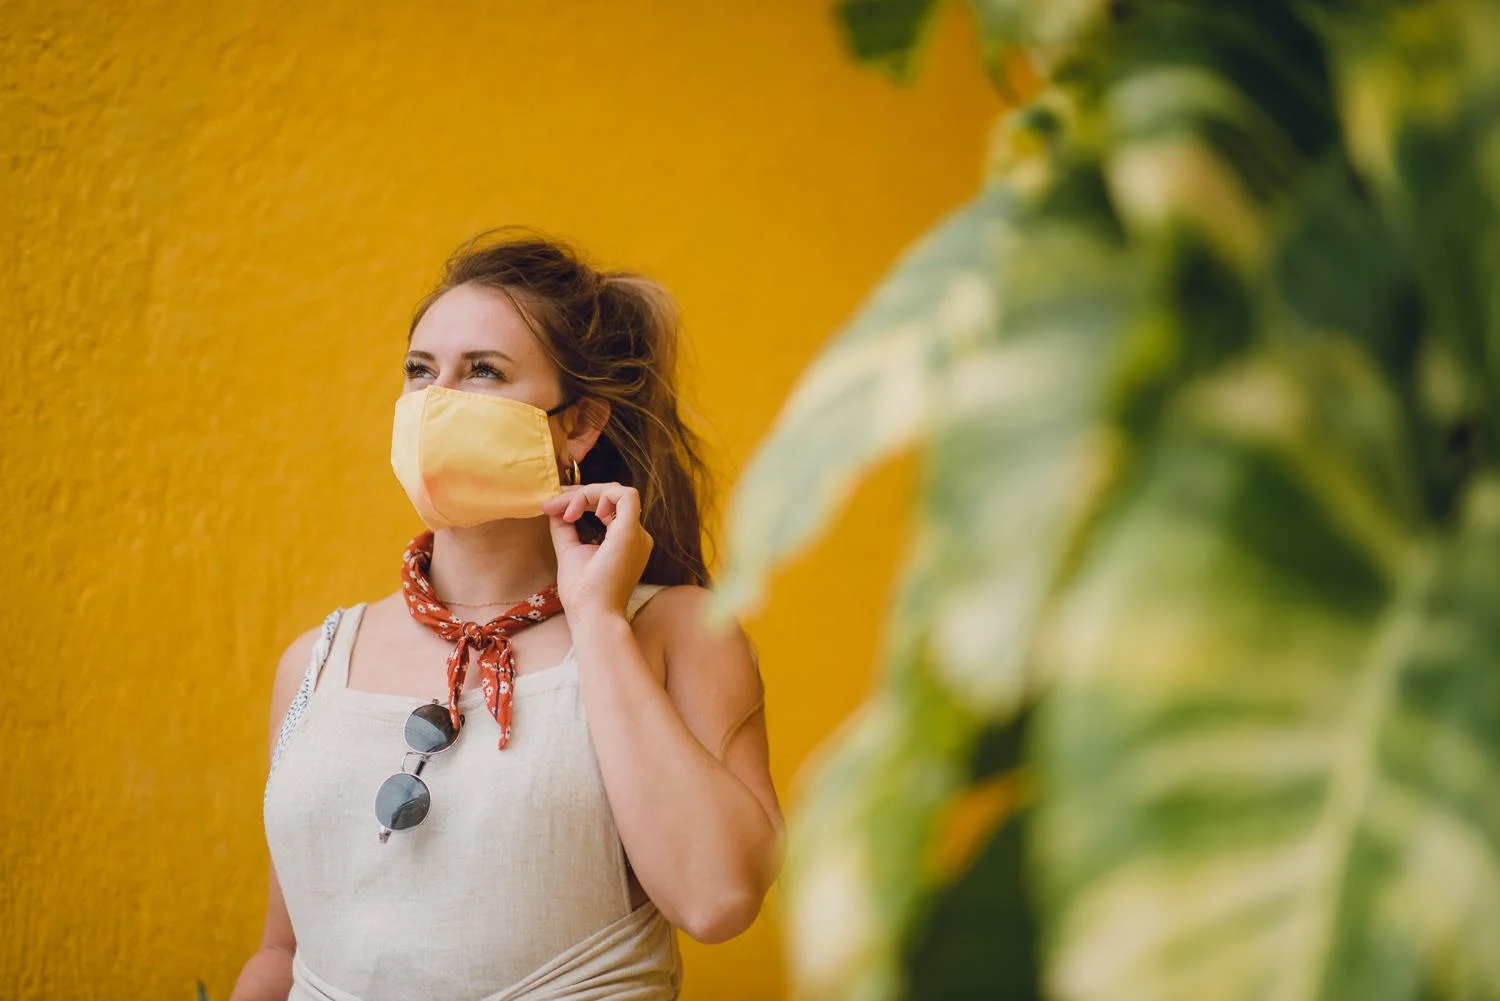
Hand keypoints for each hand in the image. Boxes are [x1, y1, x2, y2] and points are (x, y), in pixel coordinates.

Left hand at [541, 482, 653, 618]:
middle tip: (554, 504)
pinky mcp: (631, 532)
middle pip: (612, 496)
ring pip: (617, 491)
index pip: (609, 506)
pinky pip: (625, 495)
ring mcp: (637, 533)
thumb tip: (554, 507)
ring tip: (565, 512)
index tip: (554, 507)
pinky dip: (599, 494)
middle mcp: (637, 535)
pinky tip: (578, 511)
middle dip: (581, 493)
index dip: (582, 499)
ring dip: (586, 494)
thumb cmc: (583, 594)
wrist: (592, 615)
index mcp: (626, 540)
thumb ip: (565, 528)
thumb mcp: (570, 551)